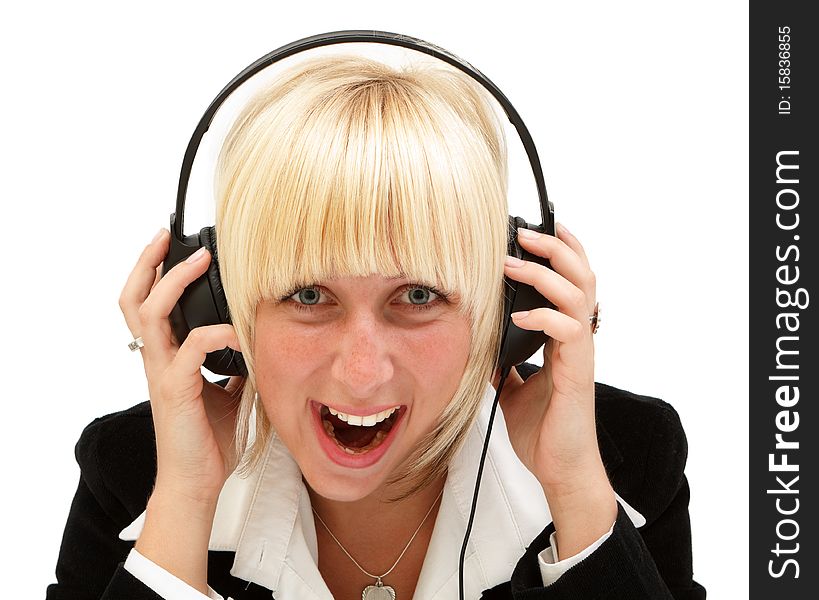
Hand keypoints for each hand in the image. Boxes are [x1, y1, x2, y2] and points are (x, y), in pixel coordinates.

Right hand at [118, 228, 243, 592]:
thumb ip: (235, 364)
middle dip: (148, 261)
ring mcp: (162, 372)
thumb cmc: (209, 438)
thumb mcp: (229, 390)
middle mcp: (158, 359)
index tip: (179, 244)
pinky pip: (190, 348)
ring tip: (199, 260)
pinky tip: (240, 332)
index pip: (151, 304)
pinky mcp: (174, 390)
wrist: (198, 481)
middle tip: (165, 233)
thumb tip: (257, 341)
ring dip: (173, 281)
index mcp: (169, 356)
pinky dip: (216, 333)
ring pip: (149, 313)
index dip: (157, 272)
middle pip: (134, 298)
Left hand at [497, 223, 615, 554]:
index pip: (570, 281)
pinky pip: (569, 332)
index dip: (560, 251)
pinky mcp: (576, 373)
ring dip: (545, 274)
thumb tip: (480, 341)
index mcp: (563, 336)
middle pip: (582, 276)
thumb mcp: (512, 385)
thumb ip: (504, 358)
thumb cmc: (541, 428)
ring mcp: (579, 354)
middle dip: (555, 247)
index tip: (535, 227)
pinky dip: (544, 317)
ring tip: (514, 263)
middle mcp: (576, 338)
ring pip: (579, 295)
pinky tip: (521, 315)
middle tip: (523, 232)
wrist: (558, 468)